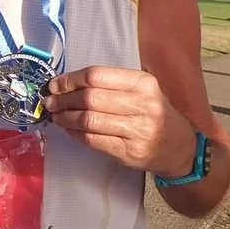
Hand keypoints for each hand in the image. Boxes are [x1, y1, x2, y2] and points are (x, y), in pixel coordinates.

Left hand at [43, 66, 195, 176]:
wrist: (179, 147)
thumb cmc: (154, 113)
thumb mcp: (142, 90)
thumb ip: (110, 85)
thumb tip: (66, 84)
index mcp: (143, 83)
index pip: (97, 76)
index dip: (70, 80)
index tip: (55, 85)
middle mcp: (143, 105)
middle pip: (90, 98)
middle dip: (64, 100)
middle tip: (50, 102)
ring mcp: (137, 130)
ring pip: (89, 120)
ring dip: (66, 117)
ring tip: (56, 116)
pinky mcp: (129, 151)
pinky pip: (94, 140)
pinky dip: (75, 133)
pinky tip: (68, 129)